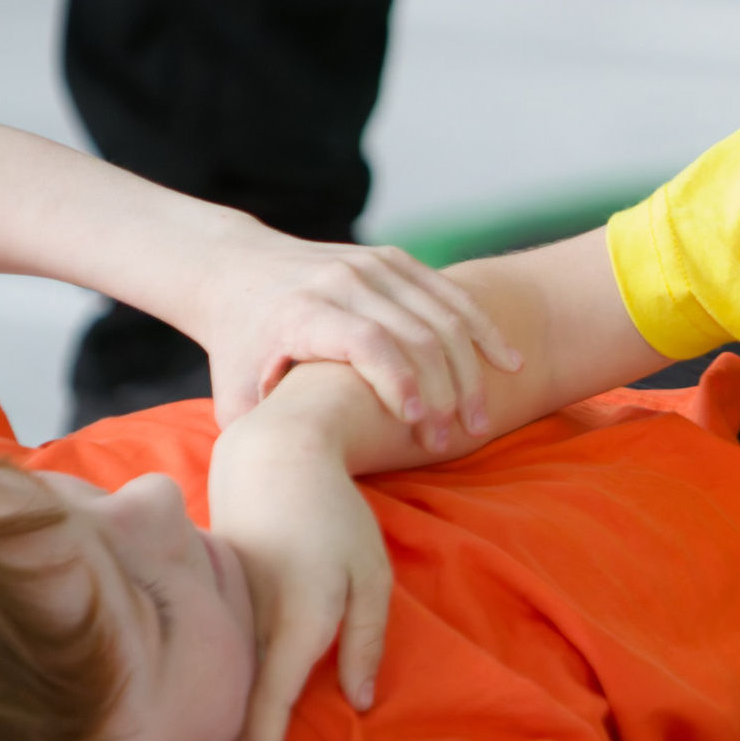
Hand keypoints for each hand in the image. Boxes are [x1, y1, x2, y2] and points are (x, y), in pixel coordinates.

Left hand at [197, 232, 519, 449]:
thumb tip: (295, 481)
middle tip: (460, 438)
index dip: (399, 383)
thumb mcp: (231, 393)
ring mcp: (371, 265)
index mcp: (302, 311)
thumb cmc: (237, 345)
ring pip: (441, 313)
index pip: (366, 342)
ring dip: (471, 368)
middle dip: (445, 390)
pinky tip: (508, 362)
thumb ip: (262, 434)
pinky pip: (449, 294)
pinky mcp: (392, 259)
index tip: (418, 426)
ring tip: (482, 417)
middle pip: (414, 332)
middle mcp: (341, 280)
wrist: (234, 269)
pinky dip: (483, 329)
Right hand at [205, 417, 392, 740]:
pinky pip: (213, 670)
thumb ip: (367, 642)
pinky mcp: (213, 607)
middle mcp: (248, 627)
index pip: (271, 711)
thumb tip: (359, 704)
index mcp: (293, 622)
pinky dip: (213, 711)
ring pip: (219, 697)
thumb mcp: (372, 577)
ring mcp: (224, 616)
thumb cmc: (335, 518)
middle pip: (237, 717)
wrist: (273, 460)